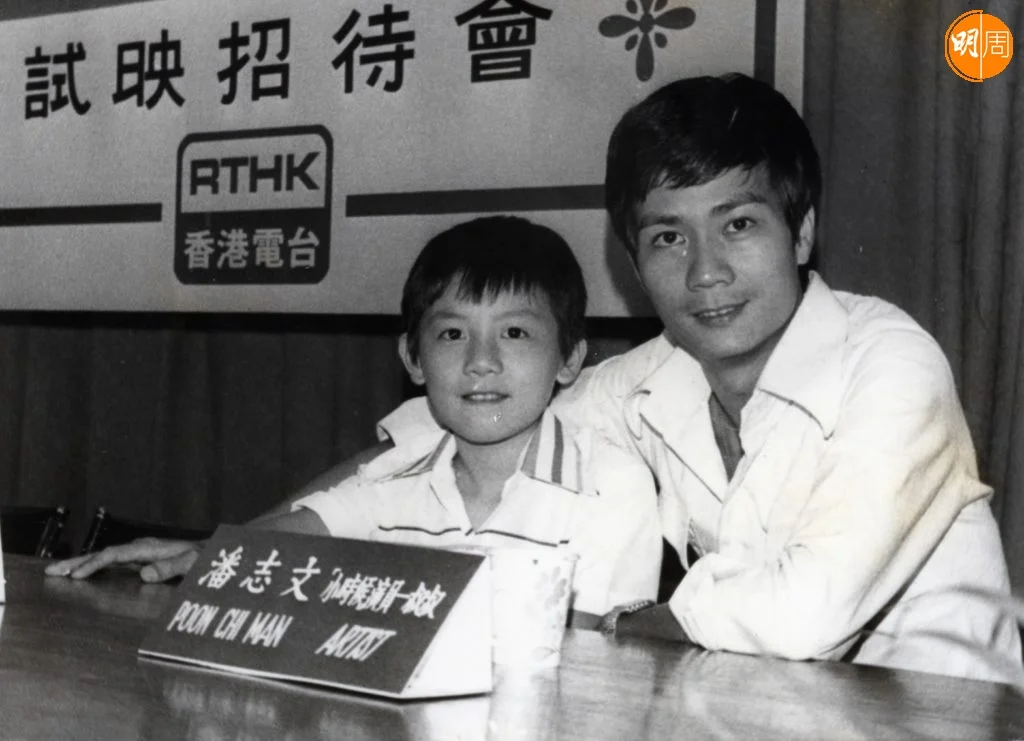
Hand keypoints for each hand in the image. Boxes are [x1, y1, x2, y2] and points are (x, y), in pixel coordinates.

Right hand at [44, 538, 203, 581]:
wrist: (213, 552)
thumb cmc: (204, 558)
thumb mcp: (191, 563)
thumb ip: (171, 567)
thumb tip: (144, 574)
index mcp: (149, 548)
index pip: (115, 555)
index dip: (94, 564)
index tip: (75, 576)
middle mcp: (141, 548)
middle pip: (103, 554)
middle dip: (77, 562)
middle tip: (51, 571)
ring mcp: (140, 553)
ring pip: (105, 557)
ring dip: (81, 564)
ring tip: (57, 572)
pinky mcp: (141, 559)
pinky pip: (112, 562)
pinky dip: (94, 567)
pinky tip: (84, 574)